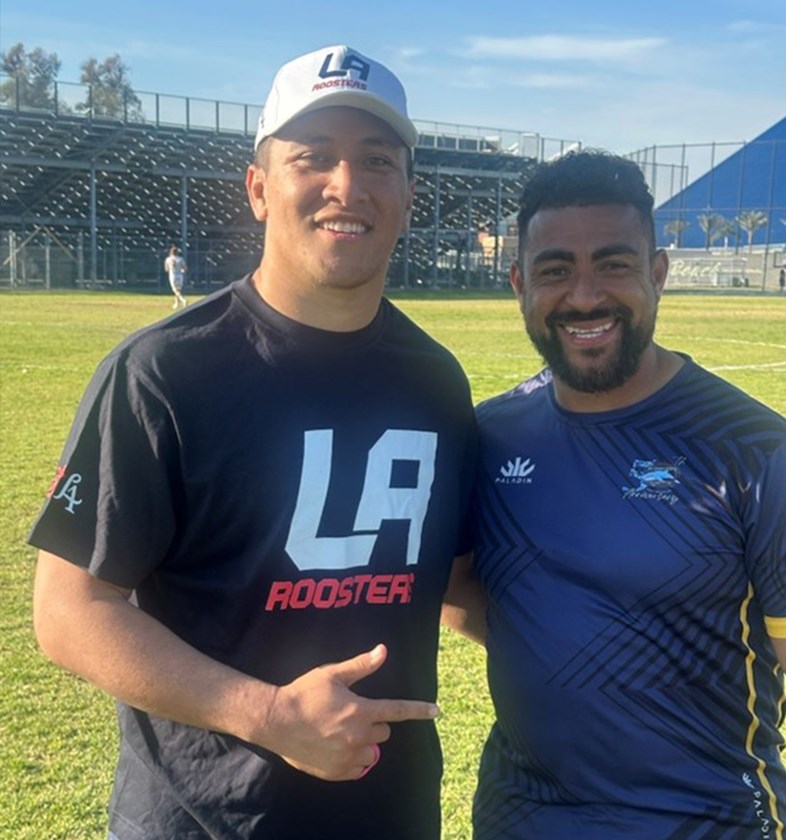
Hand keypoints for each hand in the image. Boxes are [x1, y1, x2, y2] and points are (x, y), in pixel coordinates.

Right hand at [259, 644, 438, 780]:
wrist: (276, 721)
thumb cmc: (304, 693)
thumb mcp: (332, 674)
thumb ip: (361, 665)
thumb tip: (383, 650)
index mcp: (360, 711)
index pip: (396, 710)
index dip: (418, 710)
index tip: (436, 711)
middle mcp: (357, 736)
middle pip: (383, 731)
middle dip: (373, 722)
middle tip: (352, 713)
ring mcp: (347, 757)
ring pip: (372, 751)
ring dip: (364, 742)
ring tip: (342, 732)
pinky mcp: (336, 772)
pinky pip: (358, 767)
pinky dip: (352, 758)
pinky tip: (335, 746)